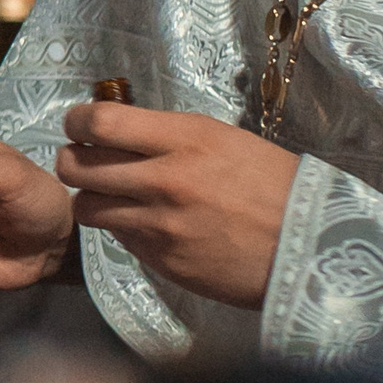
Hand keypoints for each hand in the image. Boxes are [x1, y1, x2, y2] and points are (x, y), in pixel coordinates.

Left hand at [54, 104, 299, 308]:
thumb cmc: (275, 186)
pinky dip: (122, 229)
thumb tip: (121, 131)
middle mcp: (165, 179)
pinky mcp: (161, 260)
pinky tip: (145, 223)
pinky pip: (118, 239)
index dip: (78, 122)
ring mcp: (159, 224)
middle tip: (81, 161)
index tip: (79, 125)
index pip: (100, 123)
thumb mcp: (225, 140)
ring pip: (86, 207)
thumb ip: (169, 137)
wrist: (311, 247)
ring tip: (110, 196)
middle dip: (71, 161)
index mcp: (186, 139)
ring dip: (91, 199)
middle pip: (76, 167)